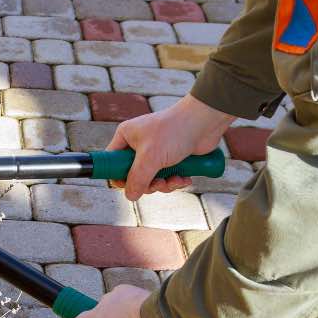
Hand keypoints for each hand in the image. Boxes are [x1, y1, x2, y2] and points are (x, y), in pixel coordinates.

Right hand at [107, 94, 233, 200]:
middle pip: (133, 174)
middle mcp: (139, 144)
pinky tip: (185, 178)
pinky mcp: (173, 158)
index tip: (129, 186)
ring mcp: (156, 151)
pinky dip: (176, 180)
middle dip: (147, 184)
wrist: (205, 122)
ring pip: (151, 178)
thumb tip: (130, 196)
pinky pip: (167, 176)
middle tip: (158, 184)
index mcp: (126, 137)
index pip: (112, 162)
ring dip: (164, 184)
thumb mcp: (150, 157)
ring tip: (175, 180)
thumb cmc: (174, 131)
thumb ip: (137, 179)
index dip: (118, 176)